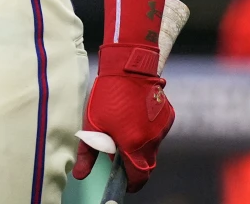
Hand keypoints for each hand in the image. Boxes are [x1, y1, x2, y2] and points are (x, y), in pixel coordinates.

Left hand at [72, 44, 174, 191]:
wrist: (129, 67)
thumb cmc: (107, 95)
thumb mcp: (92, 124)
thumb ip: (88, 153)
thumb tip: (81, 175)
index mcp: (134, 145)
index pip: (138, 177)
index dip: (131, 184)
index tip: (123, 184)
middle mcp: (153, 141)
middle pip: (147, 164)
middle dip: (135, 166)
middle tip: (119, 157)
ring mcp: (163, 129)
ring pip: (153, 147)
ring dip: (140, 146)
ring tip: (124, 128)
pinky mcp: (168, 116)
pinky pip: (158, 132)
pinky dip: (147, 131)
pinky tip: (134, 116)